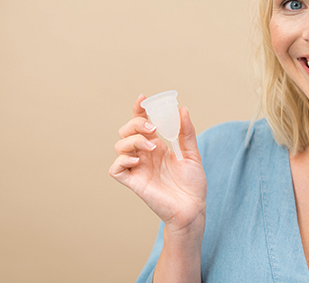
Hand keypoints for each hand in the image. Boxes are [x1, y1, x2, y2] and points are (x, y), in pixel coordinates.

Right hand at [109, 95, 206, 231]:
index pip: (141, 123)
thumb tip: (182, 109)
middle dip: (136, 124)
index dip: (138, 109)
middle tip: (153, 130)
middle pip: (126, 131)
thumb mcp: (192, 155)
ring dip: (133, 140)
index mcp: (156, 146)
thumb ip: (186, 133)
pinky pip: (115, 169)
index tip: (143, 99)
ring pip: (119, 146)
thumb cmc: (193, 185)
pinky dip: (122, 160)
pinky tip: (138, 161)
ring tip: (152, 147)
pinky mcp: (133, 183)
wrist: (193, 209)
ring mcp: (137, 168)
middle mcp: (144, 155)